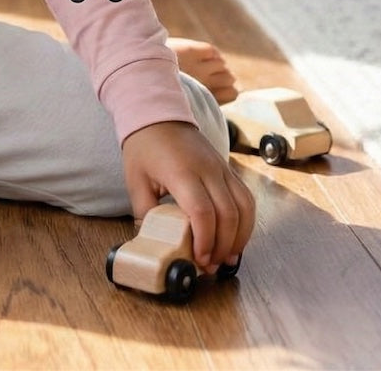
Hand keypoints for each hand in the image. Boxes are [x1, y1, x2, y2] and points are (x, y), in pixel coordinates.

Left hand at [121, 120, 254, 273]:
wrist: (158, 114)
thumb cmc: (144, 147)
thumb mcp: (134, 179)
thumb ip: (145, 213)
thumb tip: (154, 243)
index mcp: (182, 172)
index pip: (203, 211)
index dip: (204, 240)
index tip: (198, 259)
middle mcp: (208, 170)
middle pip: (228, 214)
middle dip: (222, 246)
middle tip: (209, 266)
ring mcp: (222, 168)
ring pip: (244, 208)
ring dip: (239, 237)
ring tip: (224, 258)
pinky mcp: (229, 170)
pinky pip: (246, 199)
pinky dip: (245, 222)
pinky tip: (234, 238)